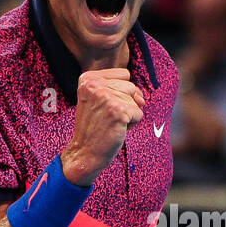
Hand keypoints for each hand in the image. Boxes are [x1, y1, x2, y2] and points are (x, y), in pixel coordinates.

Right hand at [61, 68, 143, 185]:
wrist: (84, 152)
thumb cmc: (94, 128)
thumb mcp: (97, 99)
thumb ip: (117, 88)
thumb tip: (141, 97)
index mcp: (88, 78)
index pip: (124, 74)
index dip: (120, 92)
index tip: (104, 106)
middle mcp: (95, 84)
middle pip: (131, 87)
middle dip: (125, 104)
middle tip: (106, 117)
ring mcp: (107, 97)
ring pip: (136, 100)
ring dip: (128, 114)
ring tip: (110, 123)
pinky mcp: (118, 110)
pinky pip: (139, 113)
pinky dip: (132, 124)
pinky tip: (116, 129)